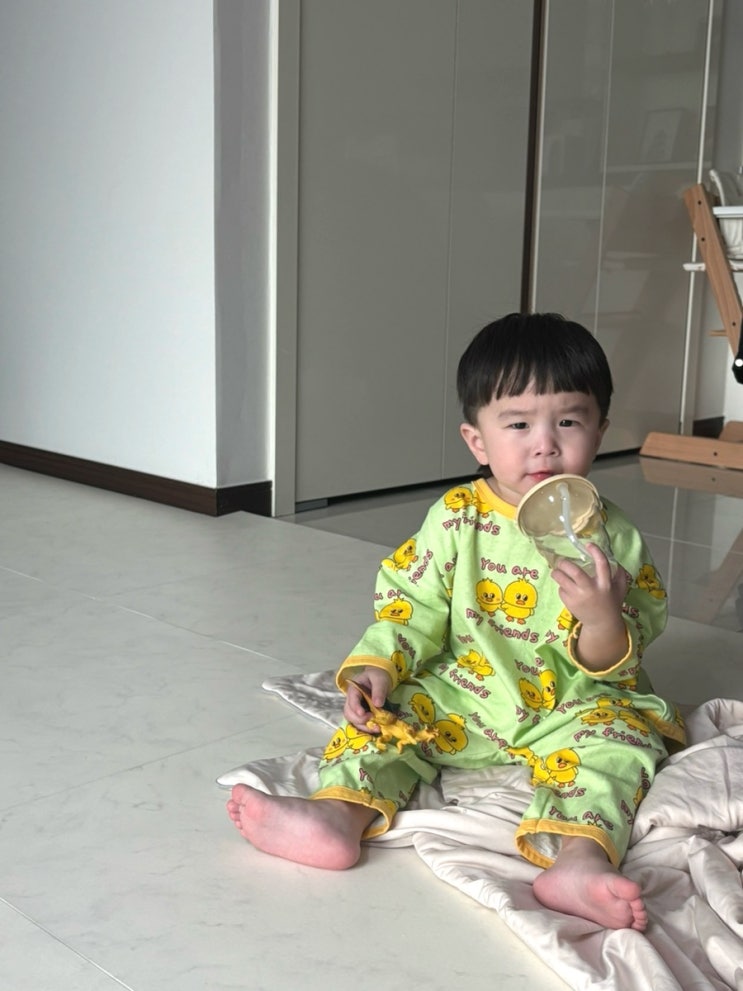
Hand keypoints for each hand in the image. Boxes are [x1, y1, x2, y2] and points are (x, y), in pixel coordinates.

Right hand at [343, 667, 392, 731]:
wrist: (380, 679)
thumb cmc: (378, 677)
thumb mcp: (380, 680)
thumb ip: (379, 690)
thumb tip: (377, 704)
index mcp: (354, 689)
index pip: (351, 700)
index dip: (356, 708)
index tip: (364, 714)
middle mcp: (352, 700)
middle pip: (349, 713)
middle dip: (359, 720)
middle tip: (372, 720)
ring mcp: (356, 708)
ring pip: (353, 720)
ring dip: (363, 726)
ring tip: (376, 728)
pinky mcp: (361, 714)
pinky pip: (360, 723)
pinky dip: (367, 728)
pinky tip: (376, 729)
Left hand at [550, 544, 629, 669]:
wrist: (602, 624)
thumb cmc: (612, 602)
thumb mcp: (621, 588)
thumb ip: (619, 573)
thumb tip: (612, 556)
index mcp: (605, 584)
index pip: (602, 564)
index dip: (595, 552)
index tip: (588, 544)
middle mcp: (591, 589)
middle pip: (574, 572)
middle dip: (565, 563)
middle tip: (562, 561)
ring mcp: (579, 597)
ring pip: (562, 580)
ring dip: (557, 573)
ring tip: (557, 571)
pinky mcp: (570, 604)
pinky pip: (561, 590)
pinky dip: (561, 586)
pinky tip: (566, 587)